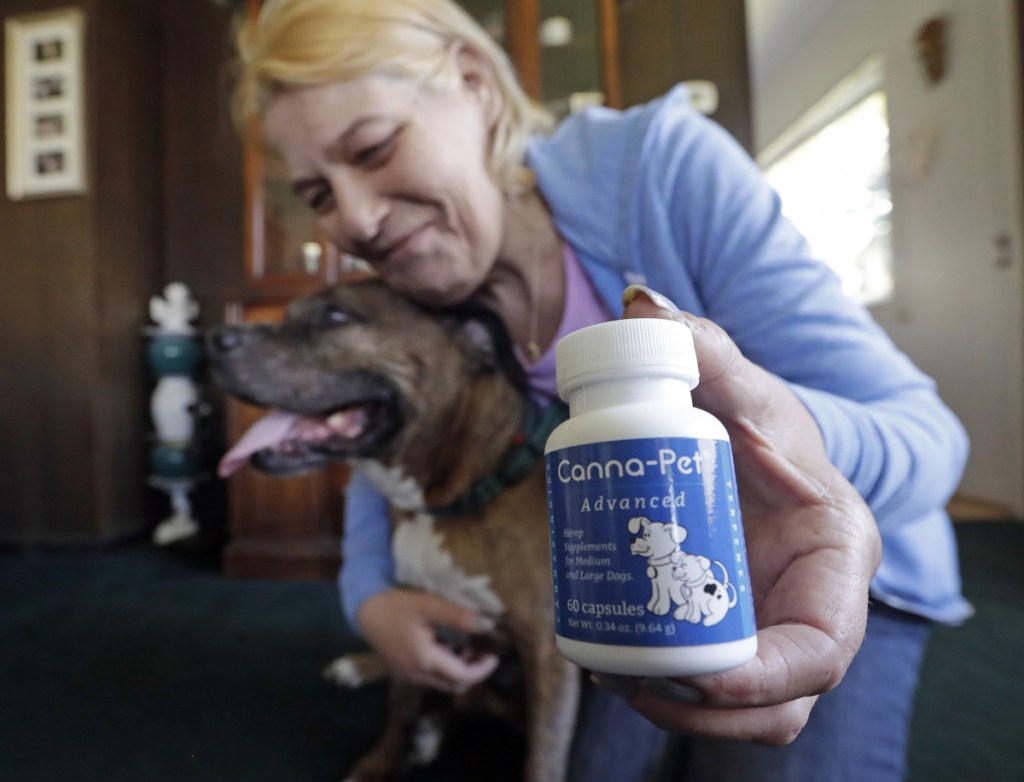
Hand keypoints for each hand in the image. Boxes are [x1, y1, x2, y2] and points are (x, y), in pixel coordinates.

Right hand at [357, 588, 499, 692]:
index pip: (461, 676)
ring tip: (466, 647)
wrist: (367, 610)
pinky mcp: (403, 672)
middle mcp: (416, 674)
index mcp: (424, 659)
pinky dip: (444, 668)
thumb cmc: (398, 606)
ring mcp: (408, 676)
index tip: (494, 657)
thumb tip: (485, 624)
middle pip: (453, 685)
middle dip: (472, 672)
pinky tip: (447, 647)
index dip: (481, 670)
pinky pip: (429, 678)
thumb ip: (457, 616)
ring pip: (441, 683)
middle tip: (483, 653)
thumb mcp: (429, 605)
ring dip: (458, 670)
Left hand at [606, 285, 881, 744]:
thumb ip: (703, 348)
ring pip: (743, 706)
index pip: (823, 648)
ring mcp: (772, 624)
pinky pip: (710, 678)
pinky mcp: (734, 629)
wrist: (752, 445)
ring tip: (610, 672)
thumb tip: (641, 308)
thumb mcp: (742, 386)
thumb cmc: (764, 422)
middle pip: (778, 699)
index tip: (693, 670)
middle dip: (705, 705)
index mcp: (835, 556)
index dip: (763, 676)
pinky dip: (666, 687)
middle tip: (626, 673)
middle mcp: (811, 604)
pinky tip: (612, 658)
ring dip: (679, 707)